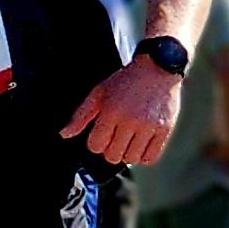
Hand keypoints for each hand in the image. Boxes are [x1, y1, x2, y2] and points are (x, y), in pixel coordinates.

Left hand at [64, 55, 181, 165]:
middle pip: (113, 156)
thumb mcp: (99, 93)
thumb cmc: (125, 81)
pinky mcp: (165, 130)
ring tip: (129, 140)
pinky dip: (144, 156)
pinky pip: (150, 158)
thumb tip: (64, 134)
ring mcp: (149, 126)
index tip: (102, 134)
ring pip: (131, 159)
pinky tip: (141, 144)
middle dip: (110, 149)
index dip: (96, 143)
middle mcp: (130, 120)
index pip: (96, 146)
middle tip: (115, 137)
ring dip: (127, 153)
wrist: (158, 69)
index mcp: (111, 111)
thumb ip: (81, 116)